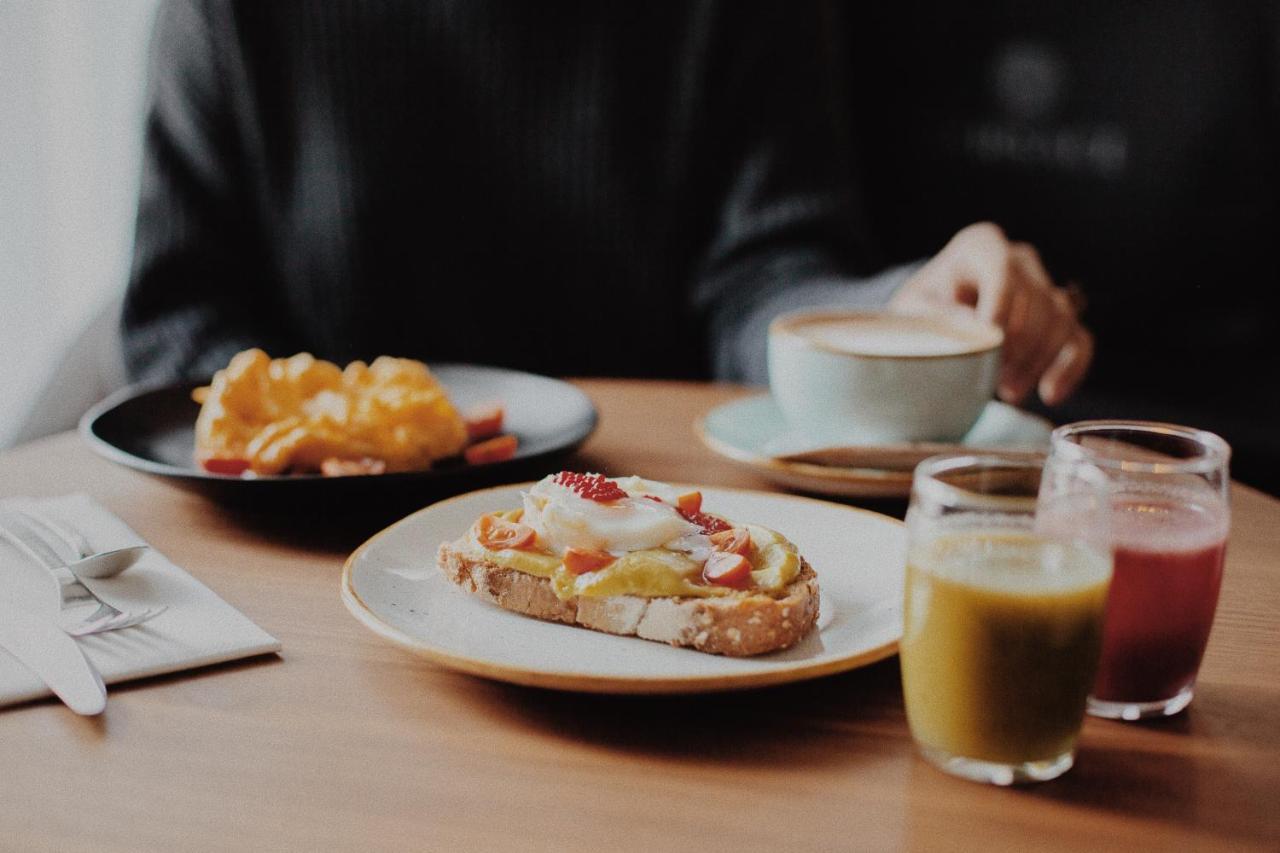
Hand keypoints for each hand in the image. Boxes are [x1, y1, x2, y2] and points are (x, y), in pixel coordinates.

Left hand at [889, 222, 1091, 405]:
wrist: (933, 321)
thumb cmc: (921, 311)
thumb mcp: (913, 309)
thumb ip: (939, 314)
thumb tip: (977, 326)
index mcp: (981, 246)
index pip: (1002, 270)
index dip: (1000, 308)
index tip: (990, 345)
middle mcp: (1019, 259)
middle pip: (1037, 299)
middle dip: (1021, 346)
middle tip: (997, 382)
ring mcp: (1044, 286)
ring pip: (1061, 320)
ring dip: (1040, 361)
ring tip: (1009, 393)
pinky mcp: (1058, 317)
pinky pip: (1079, 338)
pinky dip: (1070, 368)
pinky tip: (1050, 393)